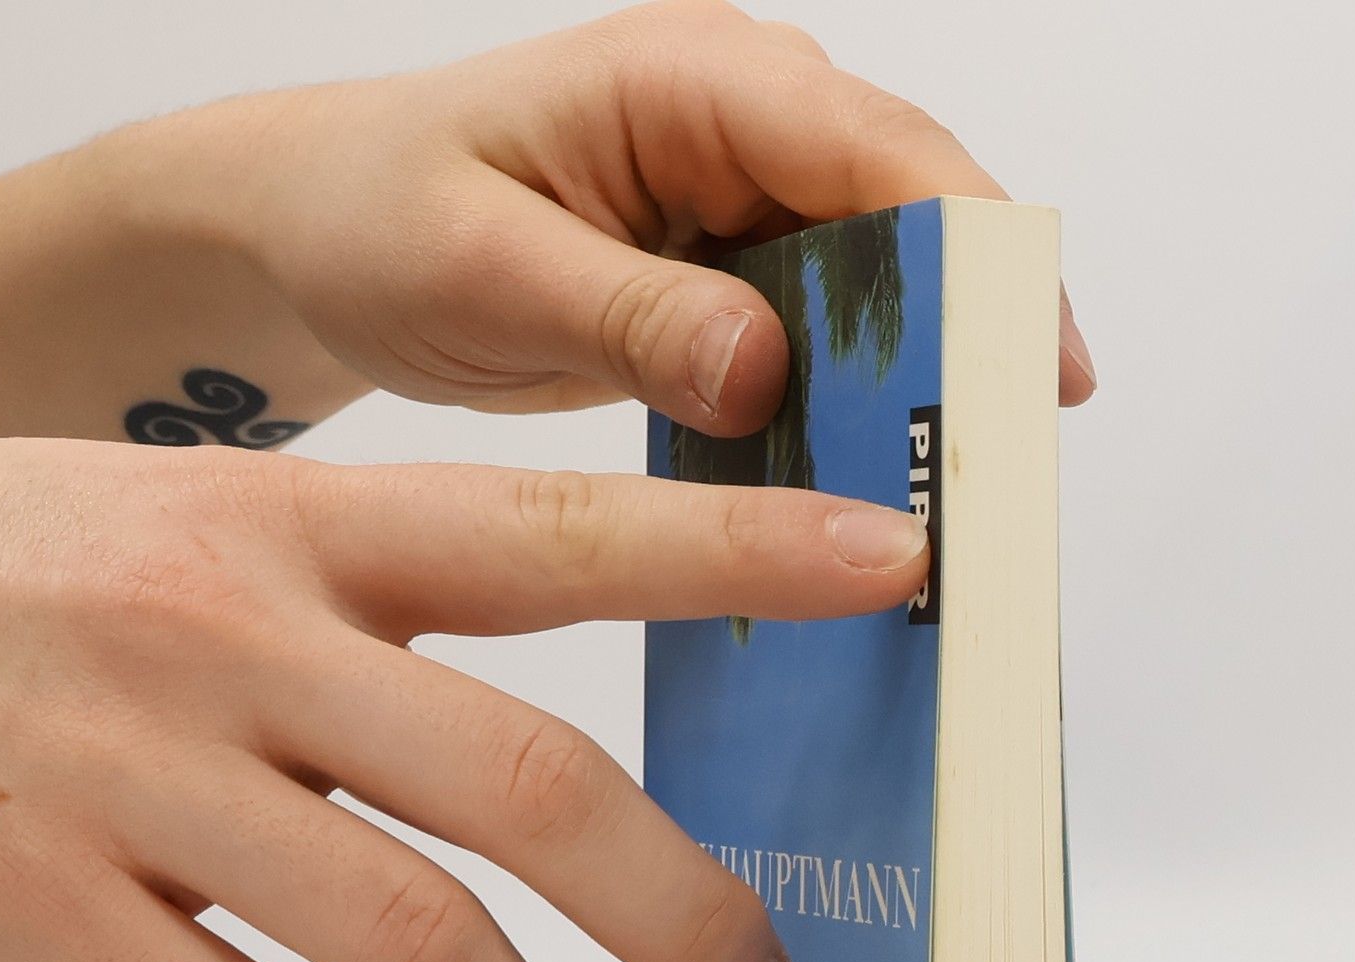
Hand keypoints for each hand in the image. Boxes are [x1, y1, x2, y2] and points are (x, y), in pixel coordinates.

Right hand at [0, 437, 929, 961]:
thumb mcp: (185, 536)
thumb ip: (363, 613)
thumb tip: (562, 768)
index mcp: (287, 534)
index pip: (556, 536)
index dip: (734, 552)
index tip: (886, 566)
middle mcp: (230, 642)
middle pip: (530, 784)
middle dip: (680, 913)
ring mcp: (129, 779)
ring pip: (408, 940)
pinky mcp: (30, 911)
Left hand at [166, 0, 1095, 430]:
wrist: (319, 235)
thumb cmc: (372, 216)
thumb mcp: (481, 266)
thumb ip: (626, 313)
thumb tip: (763, 368)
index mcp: (693, 78)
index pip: (877, 151)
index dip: (977, 257)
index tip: (1035, 368)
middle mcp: (743, 120)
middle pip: (912, 218)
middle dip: (970, 334)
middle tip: (1009, 466)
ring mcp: (746, 198)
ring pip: (885, 284)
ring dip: (918, 381)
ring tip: (961, 491)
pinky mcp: (733, 274)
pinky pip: (829, 334)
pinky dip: (855, 405)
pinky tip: (873, 481)